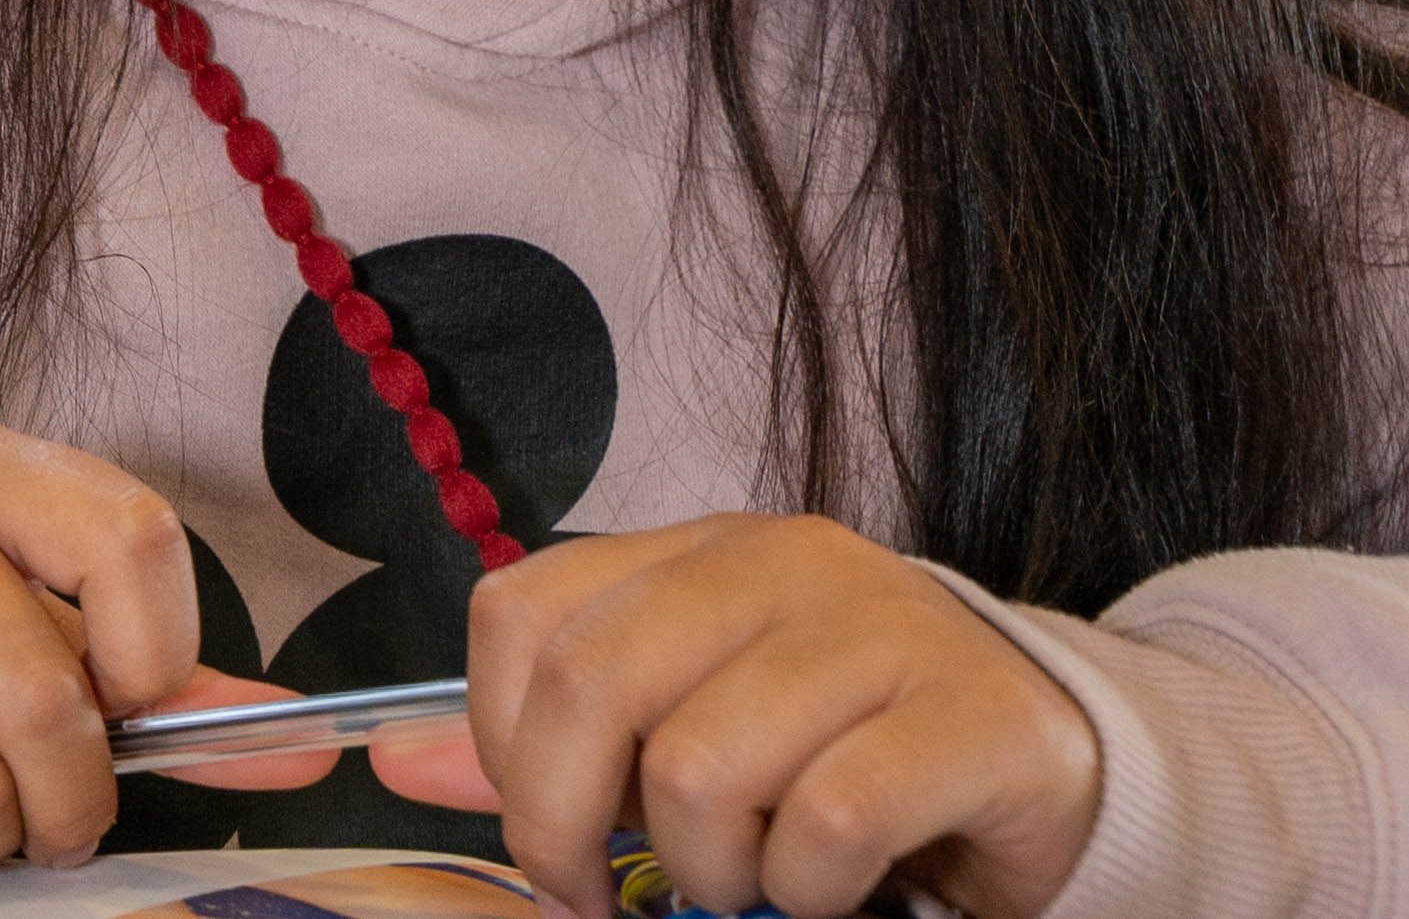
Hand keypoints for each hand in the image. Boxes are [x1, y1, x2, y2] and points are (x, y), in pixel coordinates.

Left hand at [372, 513, 1102, 918]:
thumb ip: (546, 741)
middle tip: (606, 896)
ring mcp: (881, 627)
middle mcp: (777, 562)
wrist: (1045, 753)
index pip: (524, 615)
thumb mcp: (680, 726)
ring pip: (707, 766)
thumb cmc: (837, 745)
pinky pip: (831, 823)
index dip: (500, 743)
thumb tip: (390, 761)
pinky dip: (807, 889)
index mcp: (689, 552)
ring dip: (707, 868)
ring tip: (747, 882)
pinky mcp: (972, 717)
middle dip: (569, 825)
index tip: (544, 835)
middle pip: (596, 687)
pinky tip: (828, 889)